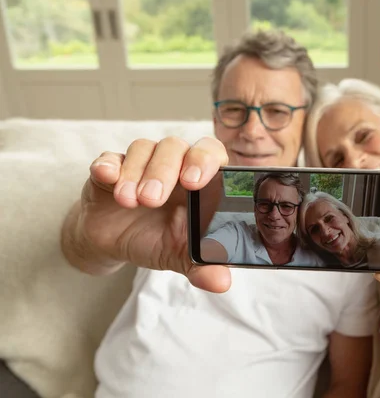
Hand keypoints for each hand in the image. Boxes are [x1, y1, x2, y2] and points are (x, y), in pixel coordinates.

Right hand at [69, 136, 231, 291]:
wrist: (115, 245)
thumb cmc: (157, 240)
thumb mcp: (180, 256)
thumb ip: (203, 266)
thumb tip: (221, 283)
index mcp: (198, 180)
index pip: (210, 153)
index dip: (205, 160)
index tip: (194, 182)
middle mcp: (172, 164)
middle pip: (174, 147)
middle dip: (165, 170)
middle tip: (153, 199)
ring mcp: (140, 163)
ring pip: (143, 149)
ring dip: (136, 173)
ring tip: (130, 202)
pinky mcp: (110, 168)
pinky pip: (109, 158)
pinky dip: (107, 165)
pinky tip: (106, 177)